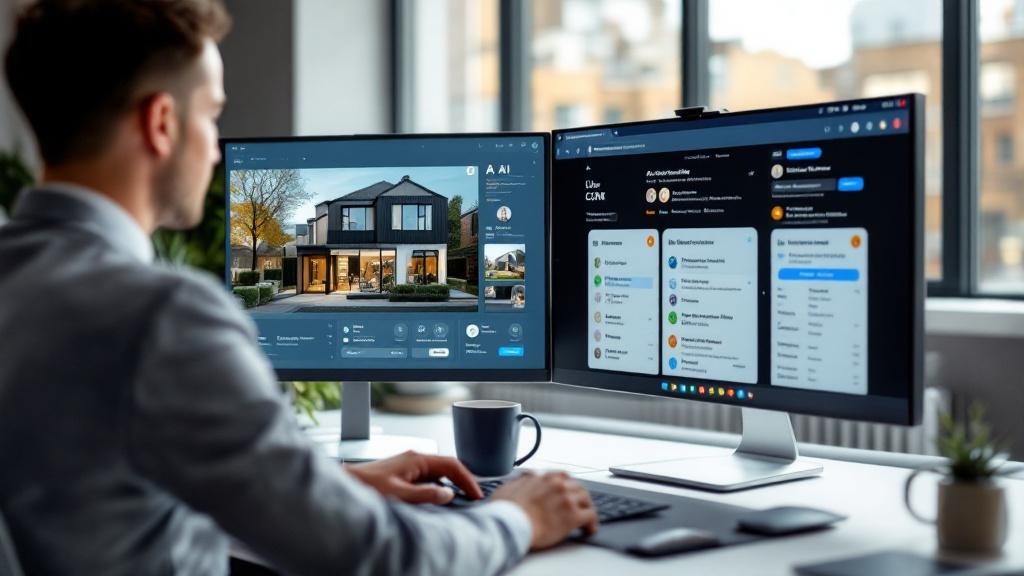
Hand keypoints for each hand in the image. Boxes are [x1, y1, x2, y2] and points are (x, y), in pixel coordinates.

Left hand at [345, 451, 483, 504]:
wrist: (347, 483)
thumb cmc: (368, 486)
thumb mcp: (398, 494)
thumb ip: (425, 495)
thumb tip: (448, 494)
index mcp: (417, 459)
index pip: (452, 465)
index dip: (468, 480)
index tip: (477, 495)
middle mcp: (416, 458)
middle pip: (448, 466)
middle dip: (463, 481)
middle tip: (475, 498)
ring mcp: (410, 464)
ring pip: (439, 472)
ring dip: (452, 484)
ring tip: (462, 499)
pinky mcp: (404, 472)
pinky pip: (430, 477)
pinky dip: (440, 486)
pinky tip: (440, 498)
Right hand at [491, 471, 598, 549]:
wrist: (510, 525)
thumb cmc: (505, 511)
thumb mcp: (507, 488)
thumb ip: (520, 481)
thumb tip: (526, 478)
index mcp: (543, 478)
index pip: (562, 476)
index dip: (568, 484)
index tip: (568, 491)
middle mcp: (558, 485)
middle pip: (577, 487)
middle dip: (580, 496)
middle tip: (580, 506)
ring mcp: (567, 500)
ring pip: (586, 499)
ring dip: (587, 508)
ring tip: (587, 519)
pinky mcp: (573, 516)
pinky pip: (591, 516)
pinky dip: (592, 523)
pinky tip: (589, 529)